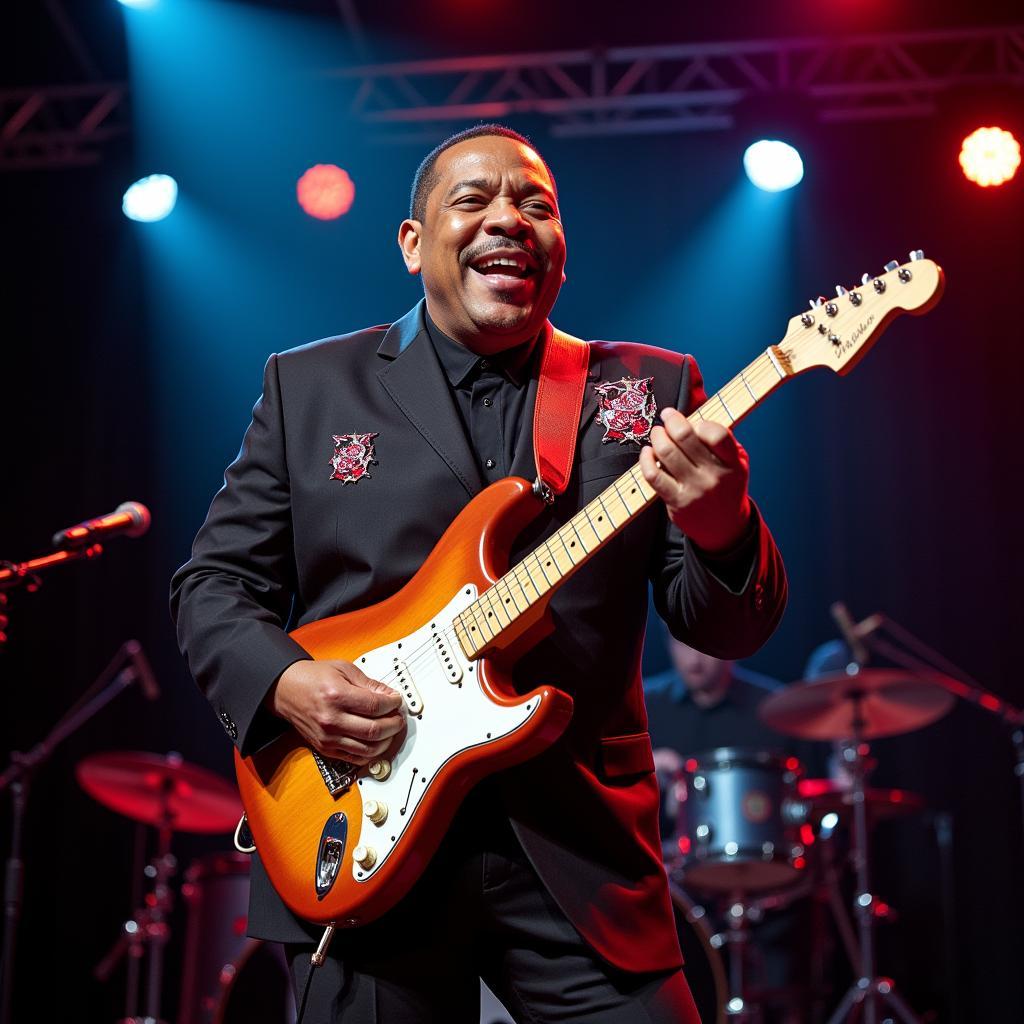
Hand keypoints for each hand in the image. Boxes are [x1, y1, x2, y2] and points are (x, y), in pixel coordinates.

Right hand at [268, 659, 405, 763]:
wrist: (285, 690)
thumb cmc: (312, 678)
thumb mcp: (343, 669)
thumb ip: (369, 684)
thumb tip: (389, 695)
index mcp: (336, 696)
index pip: (376, 706)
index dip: (393, 704)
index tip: (397, 701)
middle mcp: (331, 720)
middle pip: (375, 730)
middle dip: (394, 724)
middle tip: (399, 717)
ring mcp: (328, 738)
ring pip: (368, 749)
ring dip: (386, 741)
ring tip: (390, 729)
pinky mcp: (325, 749)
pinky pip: (355, 758)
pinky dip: (371, 753)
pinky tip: (376, 741)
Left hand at [639, 406, 751, 553]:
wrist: (725, 528)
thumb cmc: (727, 487)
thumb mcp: (736, 463)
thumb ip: (721, 440)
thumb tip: (691, 417)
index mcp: (733, 463)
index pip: (716, 434)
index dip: (699, 422)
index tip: (690, 419)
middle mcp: (715, 476)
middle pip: (686, 437)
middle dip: (671, 421)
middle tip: (666, 416)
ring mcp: (694, 490)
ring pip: (666, 452)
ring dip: (657, 436)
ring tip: (657, 433)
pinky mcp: (676, 502)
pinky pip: (654, 475)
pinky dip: (646, 458)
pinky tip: (647, 452)